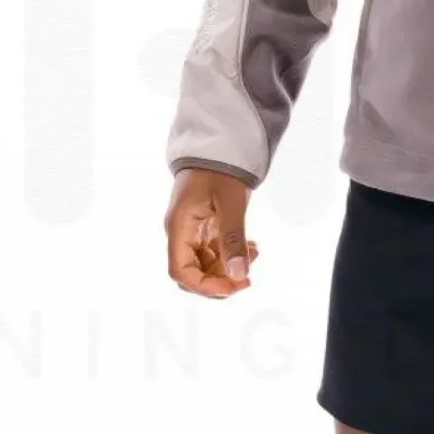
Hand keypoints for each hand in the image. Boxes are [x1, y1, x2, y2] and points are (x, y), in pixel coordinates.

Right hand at [165, 169, 255, 298]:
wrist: (219, 146)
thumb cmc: (220, 169)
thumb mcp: (231, 202)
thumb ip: (233, 238)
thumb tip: (240, 275)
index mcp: (179, 228)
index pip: (181, 272)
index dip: (206, 287)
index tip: (234, 287)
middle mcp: (181, 234)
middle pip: (193, 274)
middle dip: (220, 281)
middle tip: (248, 277)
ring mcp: (192, 233)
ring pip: (206, 266)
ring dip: (230, 269)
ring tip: (254, 252)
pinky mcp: (204, 230)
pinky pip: (215, 253)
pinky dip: (233, 256)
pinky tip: (252, 247)